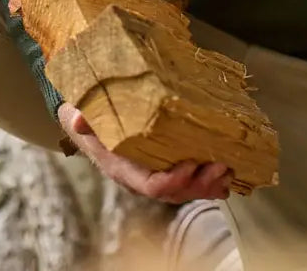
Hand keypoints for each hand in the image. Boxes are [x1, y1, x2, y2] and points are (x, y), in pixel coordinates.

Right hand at [57, 102, 232, 202]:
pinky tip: (227, 173)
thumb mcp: (82, 114)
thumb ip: (82, 118)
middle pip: (175, 192)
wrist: (90, 121)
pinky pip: (189, 181)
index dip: (172, 180)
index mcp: (123, 169)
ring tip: (229, 170)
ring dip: (209, 184)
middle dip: (199, 183)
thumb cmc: (90, 116)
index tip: (190, 165)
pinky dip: (209, 180)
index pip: (151, 185)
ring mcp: (155, 174)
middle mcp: (141, 178)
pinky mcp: (166, 166)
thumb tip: (77, 117)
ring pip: (185, 190)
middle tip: (221, 166)